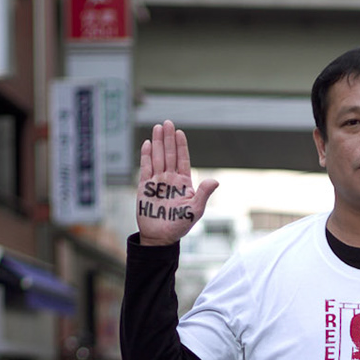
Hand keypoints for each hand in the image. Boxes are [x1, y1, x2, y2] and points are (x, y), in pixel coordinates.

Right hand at [137, 121, 217, 246]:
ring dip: (157, 143)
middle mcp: (170, 179)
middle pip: (169, 154)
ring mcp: (157, 182)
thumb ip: (203, 194)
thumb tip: (215, 181)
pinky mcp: (145, 187)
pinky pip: (145, 168)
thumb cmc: (179, 225)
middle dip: (168, 138)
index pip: (182, 159)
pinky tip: (147, 144)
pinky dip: (146, 156)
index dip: (181, 145)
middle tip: (167, 122)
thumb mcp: (195, 210)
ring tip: (157, 128)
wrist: (160, 237)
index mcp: (183, 183)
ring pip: (157, 157)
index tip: (179, 132)